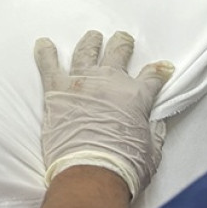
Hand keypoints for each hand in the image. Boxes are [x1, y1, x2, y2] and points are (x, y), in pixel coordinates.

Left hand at [35, 30, 173, 197]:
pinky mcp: (56, 90)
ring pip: (86, 52)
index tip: (162, 67)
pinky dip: (45, 53)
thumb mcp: (152, 151)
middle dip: (122, 44)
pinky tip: (43, 43)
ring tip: (93, 36)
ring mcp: (81, 82)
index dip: (159, 71)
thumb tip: (156, 124)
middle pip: (118, 53)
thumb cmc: (123, 166)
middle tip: (123, 39)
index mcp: (136, 96)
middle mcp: (109, 82)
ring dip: (90, 42)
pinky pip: (48, 65)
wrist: (92, 171)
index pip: (152, 76)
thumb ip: (154, 133)